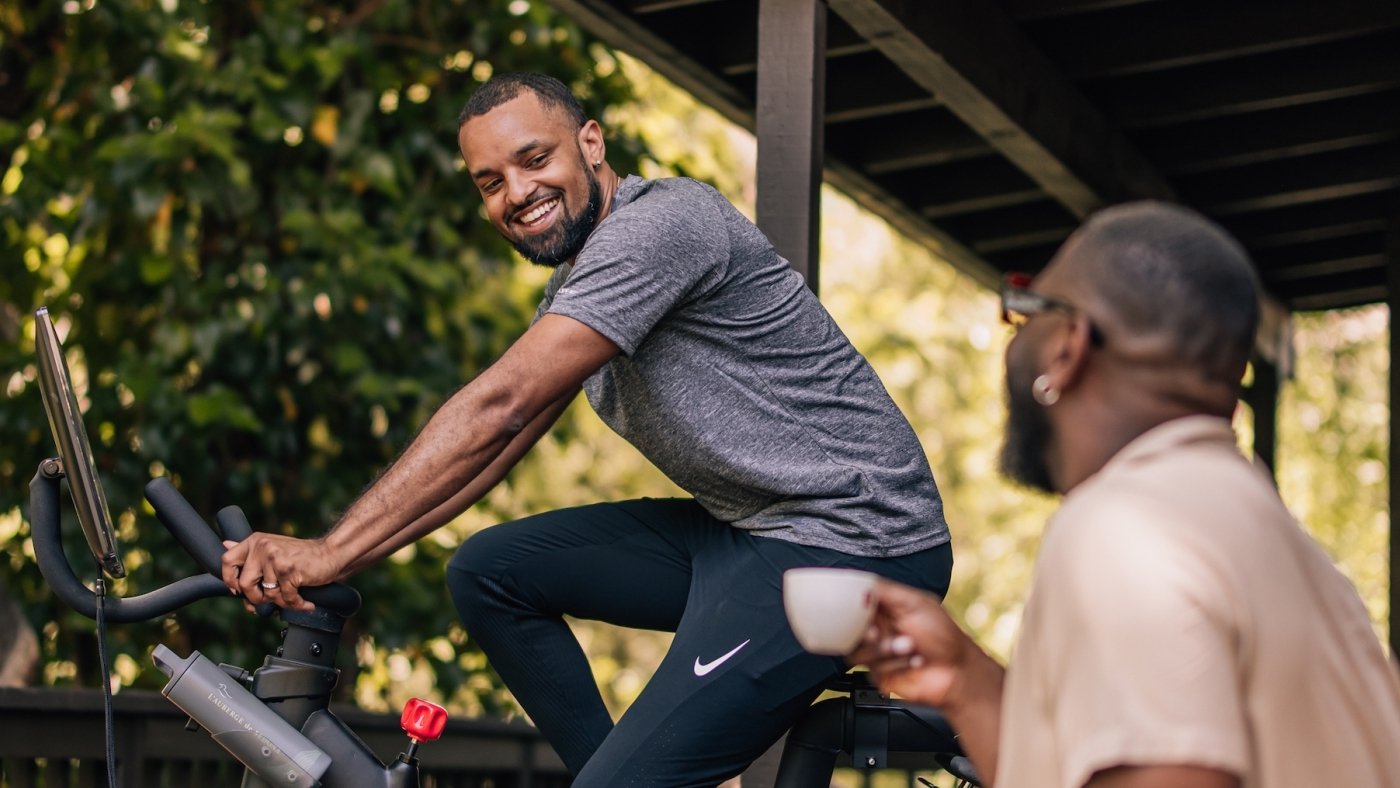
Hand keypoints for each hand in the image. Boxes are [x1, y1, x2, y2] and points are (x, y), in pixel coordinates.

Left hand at [221, 533, 339, 612]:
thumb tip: (224, 544)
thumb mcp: (272, 548)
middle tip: (271, 598)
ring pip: (268, 594)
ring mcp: (276, 558)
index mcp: (255, 541)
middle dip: (257, 598)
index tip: (238, 589)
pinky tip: (306, 602)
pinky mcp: (290, 570)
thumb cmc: (302, 556)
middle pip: (244, 584)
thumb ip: (250, 550)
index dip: (229, 579)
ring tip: (295, 598)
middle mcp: (263, 547)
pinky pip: (286, 598)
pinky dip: (298, 605)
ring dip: (283, 602)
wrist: (331, 553)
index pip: (227, 561)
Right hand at [848, 580, 982, 708]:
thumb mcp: (915, 603)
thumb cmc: (943, 635)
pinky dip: (894, 665)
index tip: (856, 610)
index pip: (855, 603)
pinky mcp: (878, 674)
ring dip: (885, 650)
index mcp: (884, 608)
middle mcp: (877, 628)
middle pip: (849, 628)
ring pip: (857, 651)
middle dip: (865, 633)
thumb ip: (885, 591)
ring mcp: (876, 652)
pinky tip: (912, 662)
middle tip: (877, 634)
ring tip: (909, 647)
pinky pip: (871, 669)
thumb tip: (858, 585)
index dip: (851, 607)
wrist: (956, 672)